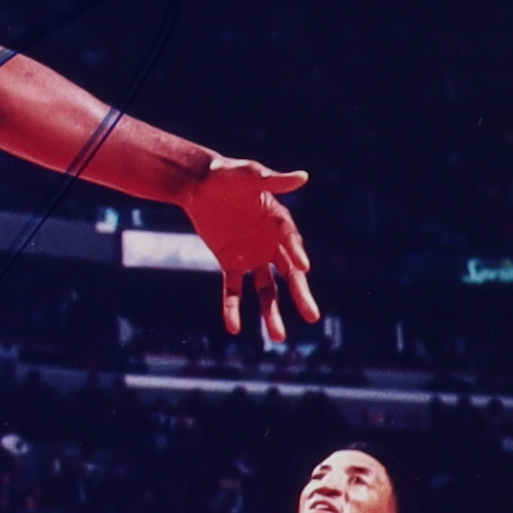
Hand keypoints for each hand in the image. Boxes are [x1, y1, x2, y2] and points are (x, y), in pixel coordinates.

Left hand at [181, 157, 316, 340]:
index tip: (304, 268)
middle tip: (312, 317)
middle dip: (300, 295)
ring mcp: (252, 256)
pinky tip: (234, 328)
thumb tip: (302, 176)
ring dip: (270, 312)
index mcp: (280, 224)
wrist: (200, 184)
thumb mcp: (250, 175)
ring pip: (266, 290)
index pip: (292, 243)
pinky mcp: (231, 263)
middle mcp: (271, 245)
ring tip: (278, 337)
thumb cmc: (229, 175)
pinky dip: (233, 307)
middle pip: (289, 275)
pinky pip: (233, 289)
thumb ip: (272, 181)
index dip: (297, 254)